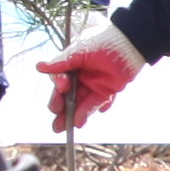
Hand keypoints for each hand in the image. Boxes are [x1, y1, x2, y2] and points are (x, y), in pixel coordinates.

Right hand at [38, 15, 140, 132]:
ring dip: (71, 115)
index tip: (62, 86)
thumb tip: (39, 67)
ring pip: (79, 102)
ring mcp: (92, 84)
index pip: (59, 78)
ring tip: (64, 128)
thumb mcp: (80, 51)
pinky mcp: (105, 92)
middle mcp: (80, 76)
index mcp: (71, 64)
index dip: (58, 85)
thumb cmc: (104, 42)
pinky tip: (80, 121)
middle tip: (56, 116)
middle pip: (66, 95)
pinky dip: (87, 112)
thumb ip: (62, 62)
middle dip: (60, 107)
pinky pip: (94, 104)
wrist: (130, 44)